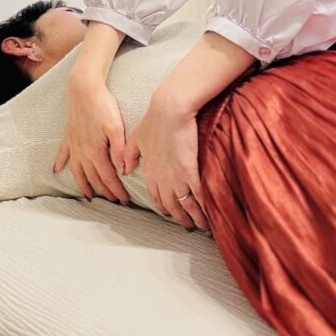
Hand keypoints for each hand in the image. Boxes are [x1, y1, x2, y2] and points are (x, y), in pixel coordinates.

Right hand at [54, 77, 129, 204]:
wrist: (84, 90)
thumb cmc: (103, 106)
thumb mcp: (116, 127)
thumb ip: (119, 150)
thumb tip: (122, 170)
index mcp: (96, 152)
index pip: (108, 177)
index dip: (116, 190)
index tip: (124, 199)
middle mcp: (82, 152)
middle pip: (94, 178)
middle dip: (105, 191)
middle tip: (114, 200)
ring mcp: (73, 145)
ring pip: (77, 172)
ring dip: (83, 185)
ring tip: (88, 196)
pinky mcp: (68, 136)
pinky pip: (62, 154)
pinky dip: (60, 164)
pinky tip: (56, 170)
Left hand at [124, 90, 208, 231]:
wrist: (170, 109)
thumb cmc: (154, 119)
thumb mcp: (135, 137)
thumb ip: (129, 155)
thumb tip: (124, 169)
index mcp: (150, 170)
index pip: (155, 195)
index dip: (162, 206)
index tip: (169, 213)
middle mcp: (163, 178)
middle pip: (172, 205)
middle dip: (180, 217)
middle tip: (188, 225)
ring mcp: (176, 176)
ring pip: (186, 204)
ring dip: (194, 217)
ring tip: (203, 226)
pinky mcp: (190, 171)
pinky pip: (198, 195)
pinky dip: (204, 206)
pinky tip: (211, 214)